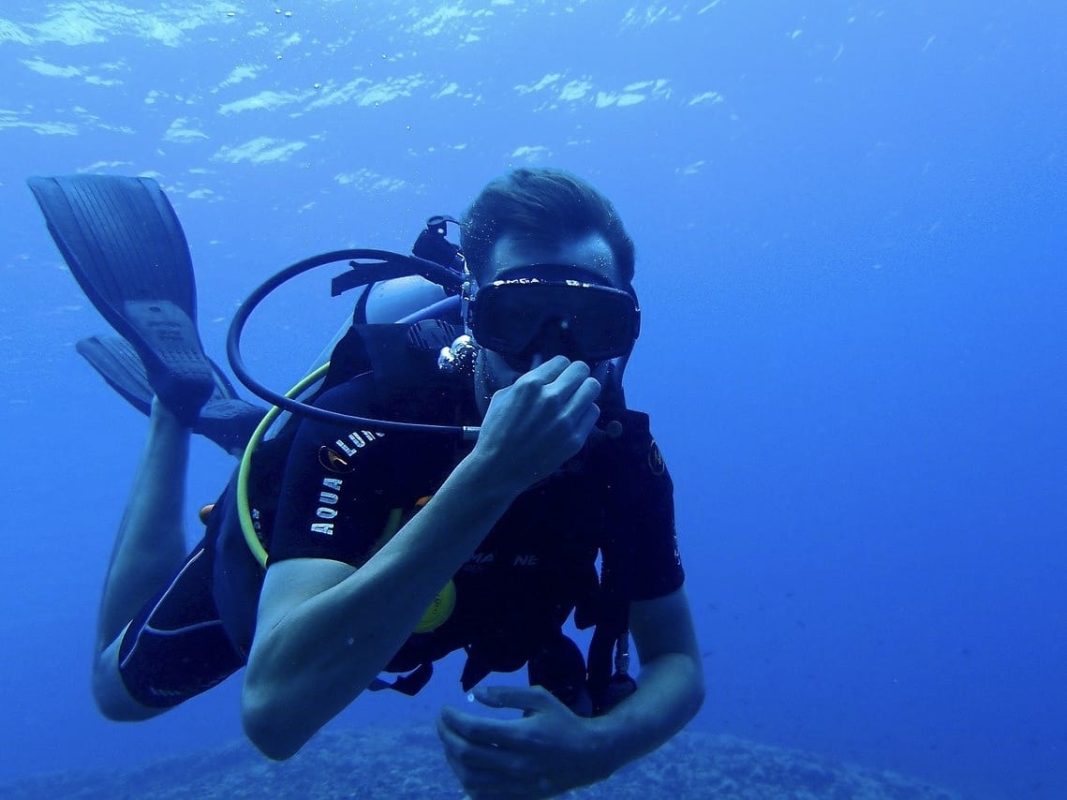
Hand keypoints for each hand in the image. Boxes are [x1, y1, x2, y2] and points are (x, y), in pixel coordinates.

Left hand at [436, 685, 609, 798]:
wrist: (590, 756)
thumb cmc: (563, 722)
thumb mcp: (540, 698)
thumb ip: (507, 694)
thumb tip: (475, 694)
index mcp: (522, 736)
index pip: (474, 730)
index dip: (453, 719)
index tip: (445, 710)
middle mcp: (516, 762)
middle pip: (467, 754)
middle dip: (446, 736)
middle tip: (442, 723)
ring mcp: (516, 783)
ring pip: (470, 778)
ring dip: (452, 760)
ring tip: (450, 743)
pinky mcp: (518, 795)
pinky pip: (482, 794)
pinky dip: (465, 781)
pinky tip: (463, 765)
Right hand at [473, 356, 600, 492]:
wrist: (499, 468)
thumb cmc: (496, 431)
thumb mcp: (502, 397)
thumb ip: (526, 381)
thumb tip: (545, 372)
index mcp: (530, 385)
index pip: (562, 360)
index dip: (560, 368)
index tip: (557, 376)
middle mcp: (551, 398)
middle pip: (582, 370)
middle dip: (576, 375)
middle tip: (570, 385)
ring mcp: (566, 419)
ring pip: (592, 388)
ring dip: (584, 391)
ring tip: (575, 400)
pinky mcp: (576, 438)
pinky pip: (593, 412)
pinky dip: (585, 412)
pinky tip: (574, 418)